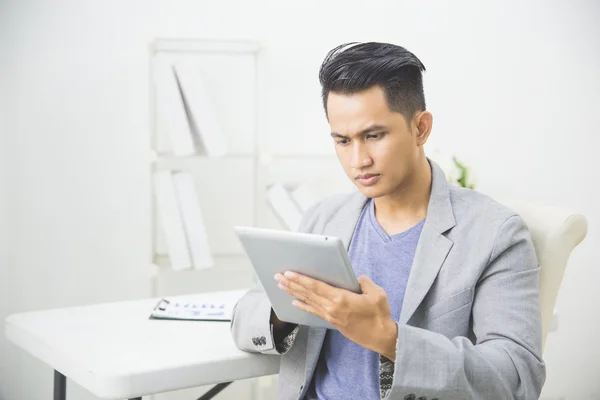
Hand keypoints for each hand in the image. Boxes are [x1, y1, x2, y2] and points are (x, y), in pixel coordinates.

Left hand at [274, 271, 397, 360]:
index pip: (316, 286)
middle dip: (292, 284)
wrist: (381, 337)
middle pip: (308, 293)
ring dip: (294, 292)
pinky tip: (295, 302)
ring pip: (308, 301)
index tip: (289, 273)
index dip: (301, 279)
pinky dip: (304, 306)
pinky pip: (314, 312)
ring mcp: (331, 316)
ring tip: (281, 286)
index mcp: (341, 298)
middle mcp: (332, 307)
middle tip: (278, 276)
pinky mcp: (333, 321)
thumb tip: (357, 278)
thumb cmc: (379, 316)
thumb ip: (364, 282)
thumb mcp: (377, 293)